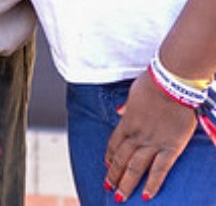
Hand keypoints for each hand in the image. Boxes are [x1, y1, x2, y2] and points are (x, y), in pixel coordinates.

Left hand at [104, 70, 195, 202]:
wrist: (171, 83)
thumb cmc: (152, 84)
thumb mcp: (133, 94)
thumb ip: (127, 107)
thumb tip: (120, 111)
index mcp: (126, 121)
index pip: (114, 143)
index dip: (110, 156)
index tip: (107, 166)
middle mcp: (137, 135)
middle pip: (122, 159)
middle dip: (114, 175)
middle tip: (109, 188)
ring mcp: (153, 143)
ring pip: (136, 167)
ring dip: (127, 183)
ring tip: (120, 197)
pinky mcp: (171, 148)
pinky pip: (160, 170)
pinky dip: (153, 184)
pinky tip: (146, 196)